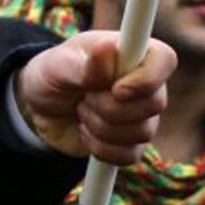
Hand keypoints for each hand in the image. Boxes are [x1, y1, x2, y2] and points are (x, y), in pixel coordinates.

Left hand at [12, 30, 175, 162]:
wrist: (40, 108)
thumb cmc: (51, 75)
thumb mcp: (57, 65)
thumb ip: (83, 64)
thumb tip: (108, 49)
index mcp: (130, 52)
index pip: (164, 59)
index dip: (146, 79)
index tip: (116, 90)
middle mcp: (144, 82)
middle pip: (155, 103)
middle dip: (109, 106)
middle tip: (83, 95)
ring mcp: (142, 114)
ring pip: (142, 132)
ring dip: (100, 126)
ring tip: (81, 109)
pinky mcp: (133, 142)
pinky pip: (129, 155)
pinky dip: (100, 147)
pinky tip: (86, 131)